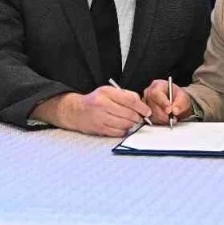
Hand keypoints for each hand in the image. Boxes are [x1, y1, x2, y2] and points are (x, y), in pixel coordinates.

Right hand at [33, 87, 150, 137]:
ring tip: (132, 122)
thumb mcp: (109, 91)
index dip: (142, 107)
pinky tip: (124, 127)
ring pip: (125, 124)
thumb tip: (141, 104)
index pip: (130, 100)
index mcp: (107, 93)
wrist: (76, 111)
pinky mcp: (99, 128)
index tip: (147, 111)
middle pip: (129, 114)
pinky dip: (124, 131)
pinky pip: (118, 132)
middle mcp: (103, 104)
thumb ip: (125, 95)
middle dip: (138, 118)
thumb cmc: (95, 101)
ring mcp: (100, 117)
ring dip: (132, 125)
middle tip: (140, 118)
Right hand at [144, 79, 194, 124]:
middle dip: (163, 113)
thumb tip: (175, 110)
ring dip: (162, 118)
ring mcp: (146, 103)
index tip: (169, 110)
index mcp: (157, 85)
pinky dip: (159, 121)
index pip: (155, 93)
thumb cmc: (178, 97)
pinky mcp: (145, 112)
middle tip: (172, 117)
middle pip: (151, 104)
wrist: (177, 103)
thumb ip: (180, 103)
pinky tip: (166, 119)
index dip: (162, 102)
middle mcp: (149, 93)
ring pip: (150, 113)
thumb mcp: (183, 97)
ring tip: (172, 118)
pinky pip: (150, 119)